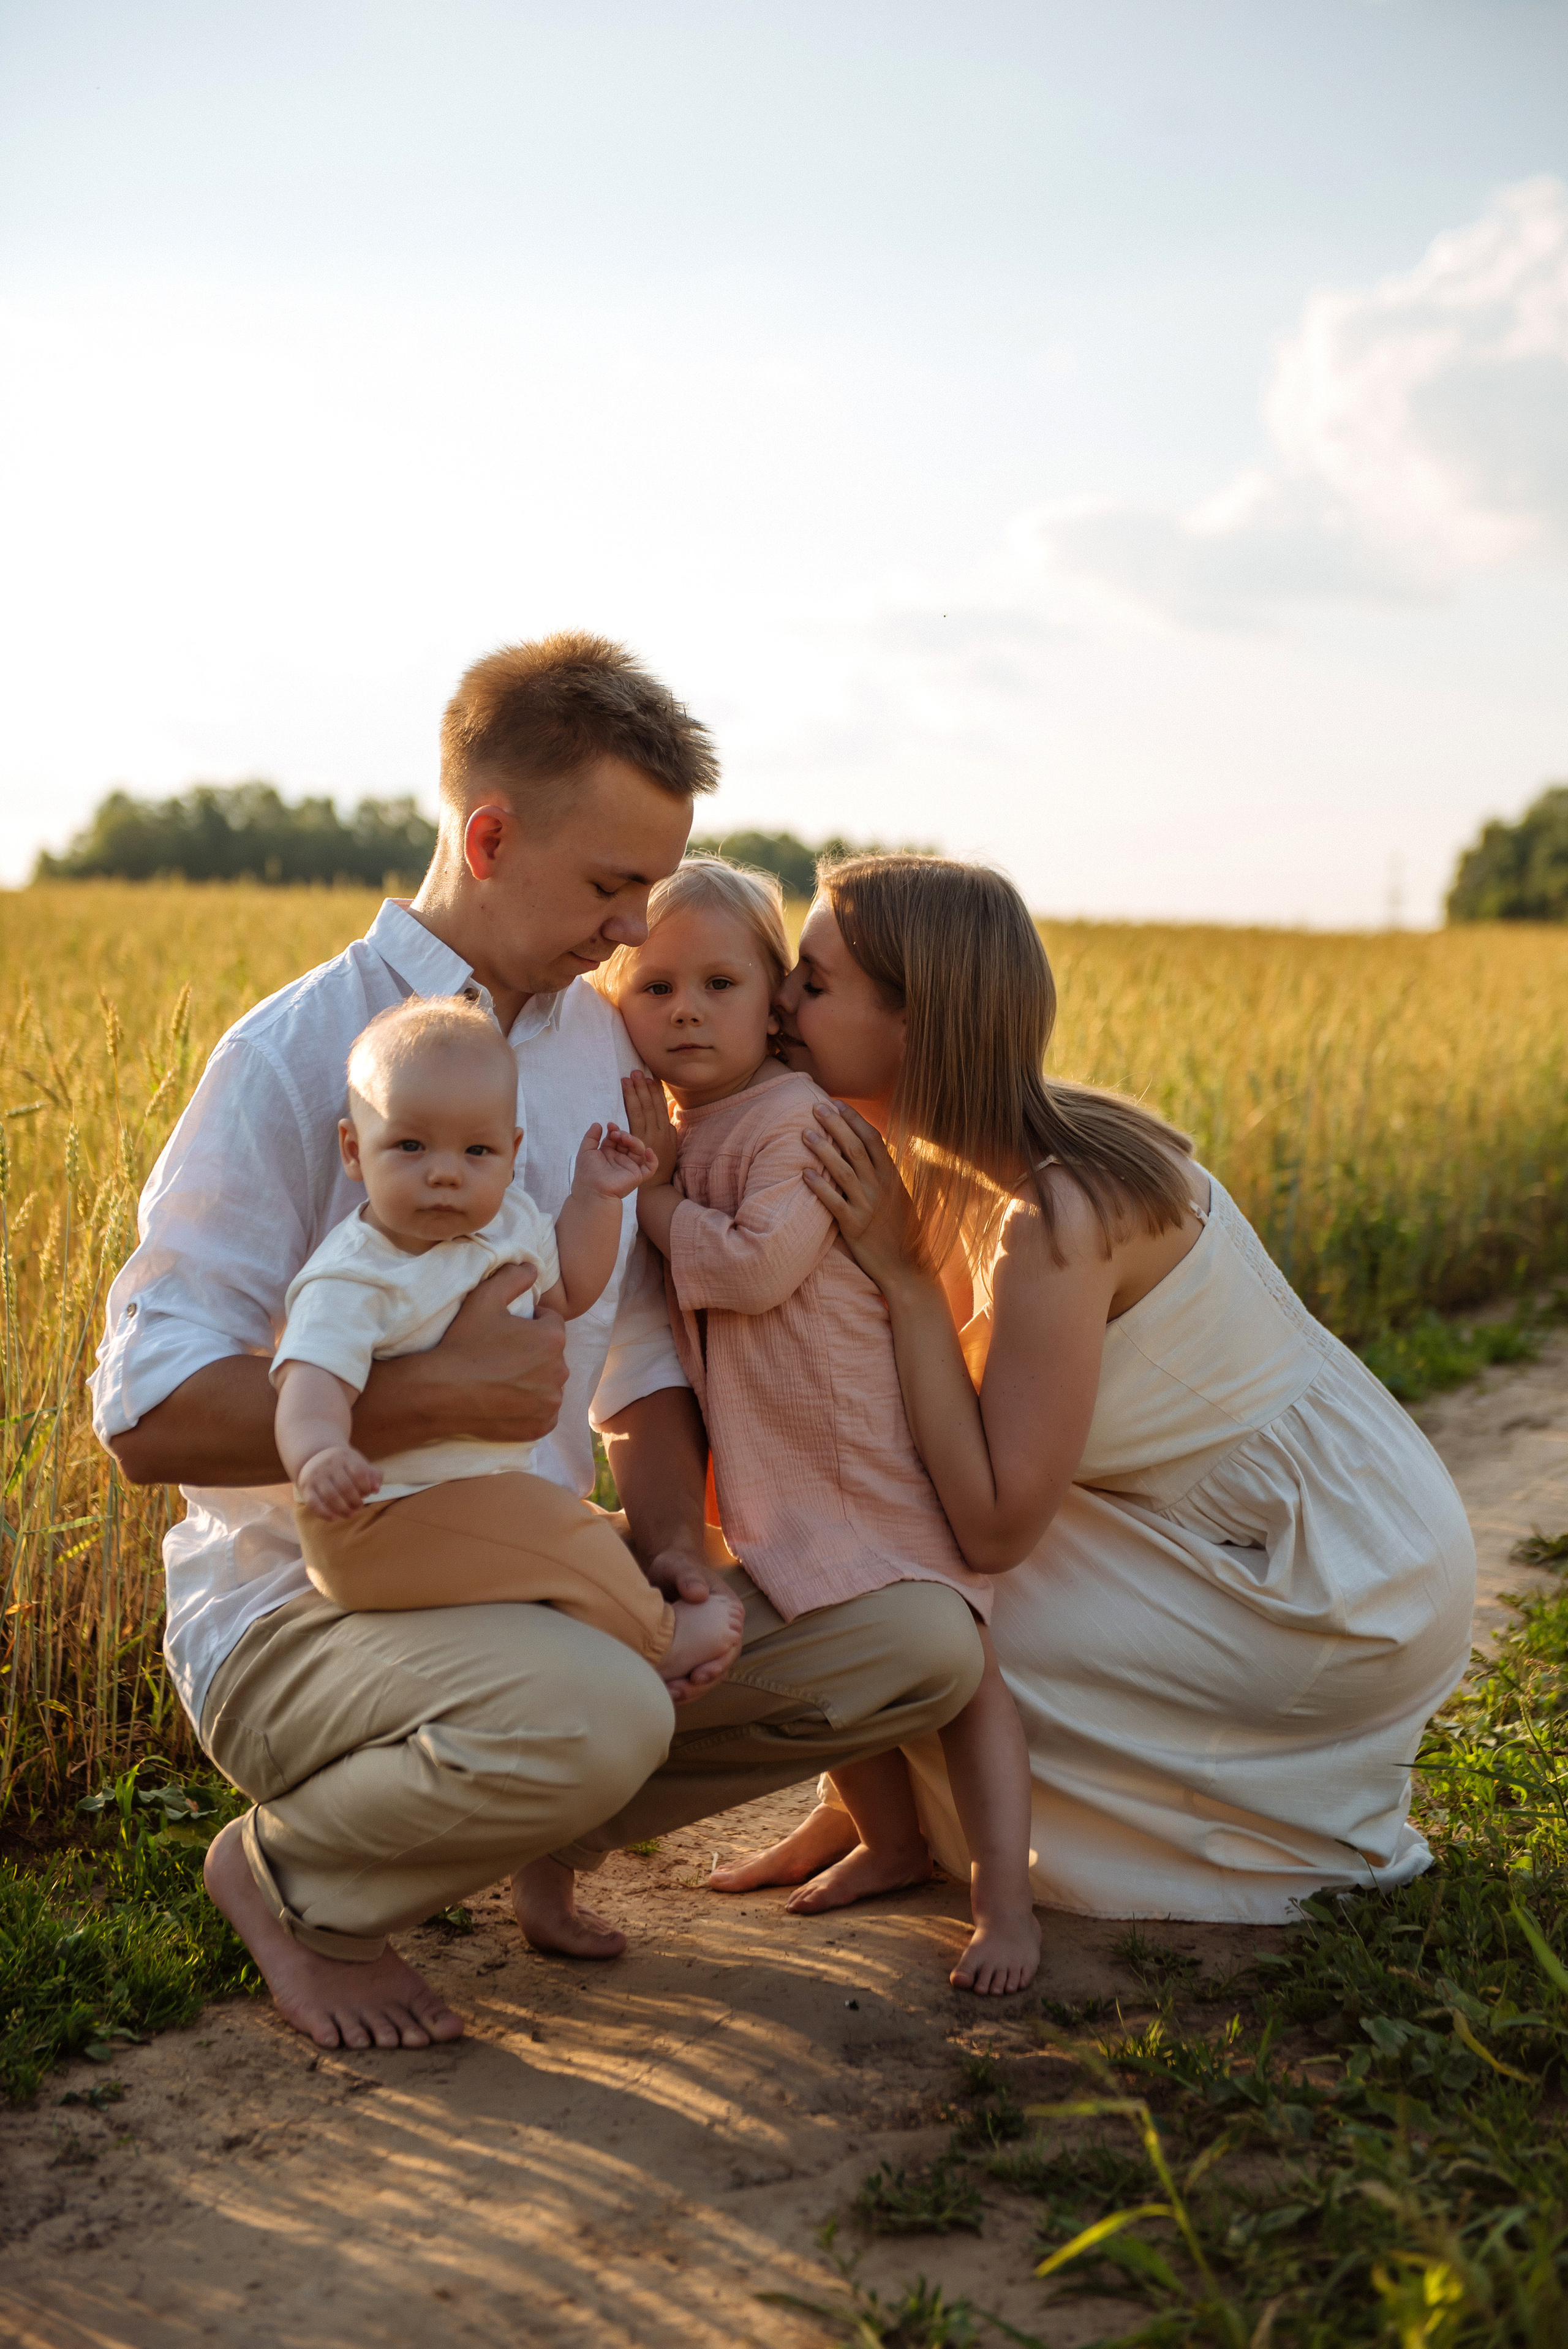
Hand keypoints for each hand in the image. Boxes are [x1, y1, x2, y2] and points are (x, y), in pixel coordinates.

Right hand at [297, 1443, 381, 1519]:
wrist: (315, 1457)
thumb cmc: (344, 1465)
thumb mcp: (358, 1463)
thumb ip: (373, 1475)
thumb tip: (376, 1489)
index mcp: (344, 1457)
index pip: (359, 1472)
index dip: (366, 1487)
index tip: (367, 1493)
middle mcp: (328, 1464)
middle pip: (345, 1486)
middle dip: (355, 1501)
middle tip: (359, 1506)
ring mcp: (315, 1476)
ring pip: (331, 1496)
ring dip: (343, 1509)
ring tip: (350, 1513)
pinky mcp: (305, 1488)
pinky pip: (314, 1503)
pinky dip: (325, 1513)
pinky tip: (334, 1518)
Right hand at [358, 1263, 567, 1450]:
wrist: (439, 1392)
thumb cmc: (462, 1343)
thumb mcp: (484, 1299)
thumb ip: (513, 1277)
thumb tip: (534, 1269)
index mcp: (553, 1338)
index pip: (550, 1321)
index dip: (529, 1322)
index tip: (506, 1330)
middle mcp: (560, 1371)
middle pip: (551, 1354)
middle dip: (533, 1351)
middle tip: (501, 1355)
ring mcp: (551, 1402)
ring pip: (549, 1383)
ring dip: (534, 1379)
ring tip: (502, 1378)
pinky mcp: (541, 1426)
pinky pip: (544, 1412)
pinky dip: (531, 1407)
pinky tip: (506, 1400)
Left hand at [571, 1119, 659, 1203]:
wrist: (592, 1190)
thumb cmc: (586, 1173)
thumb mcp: (586, 1150)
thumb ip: (591, 1136)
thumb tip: (598, 1124)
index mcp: (608, 1154)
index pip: (616, 1138)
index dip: (615, 1130)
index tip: (610, 1126)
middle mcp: (620, 1160)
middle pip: (629, 1142)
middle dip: (624, 1135)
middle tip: (615, 1134)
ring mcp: (629, 1167)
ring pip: (639, 1150)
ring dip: (634, 1141)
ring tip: (624, 1138)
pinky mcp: (637, 1176)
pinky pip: (651, 1168)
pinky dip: (653, 1159)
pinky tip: (648, 1151)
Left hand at [621, 1070, 679, 1185]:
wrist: (655, 1186)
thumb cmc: (660, 1166)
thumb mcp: (667, 1144)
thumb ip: (669, 1126)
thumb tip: (670, 1106)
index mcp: (666, 1131)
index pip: (659, 1107)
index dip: (654, 1091)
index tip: (649, 1077)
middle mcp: (660, 1132)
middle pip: (651, 1105)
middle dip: (644, 1088)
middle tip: (637, 1072)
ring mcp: (651, 1137)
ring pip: (643, 1109)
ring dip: (636, 1092)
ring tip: (629, 1079)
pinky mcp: (642, 1144)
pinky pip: (635, 1120)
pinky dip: (632, 1105)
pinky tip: (628, 1095)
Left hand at [641, 1544, 742, 1703]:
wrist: (663, 1570)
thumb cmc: (675, 1565)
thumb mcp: (680, 1565)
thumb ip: (689, 1576)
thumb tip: (698, 1594)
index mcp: (729, 1613)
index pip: (731, 1646)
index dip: (717, 1665)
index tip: (699, 1675)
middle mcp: (723, 1632)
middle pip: (718, 1667)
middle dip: (700, 1685)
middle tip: (677, 1692)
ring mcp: (706, 1644)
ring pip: (704, 1676)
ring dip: (689, 1691)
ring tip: (668, 1697)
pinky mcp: (690, 1651)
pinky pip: (688, 1673)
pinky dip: (679, 1685)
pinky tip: (661, 1691)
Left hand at [803, 1102, 920, 1292]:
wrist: (907, 1269)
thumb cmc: (901, 1234)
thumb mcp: (899, 1199)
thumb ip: (884, 1176)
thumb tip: (868, 1154)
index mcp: (892, 1177)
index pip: (873, 1139)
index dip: (854, 1119)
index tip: (837, 1104)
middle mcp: (881, 1187)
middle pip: (856, 1148)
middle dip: (836, 1124)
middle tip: (816, 1107)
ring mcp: (869, 1206)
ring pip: (843, 1171)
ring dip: (823, 1150)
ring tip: (805, 1133)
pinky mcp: (855, 1226)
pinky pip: (835, 1202)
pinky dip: (819, 1187)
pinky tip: (804, 1174)